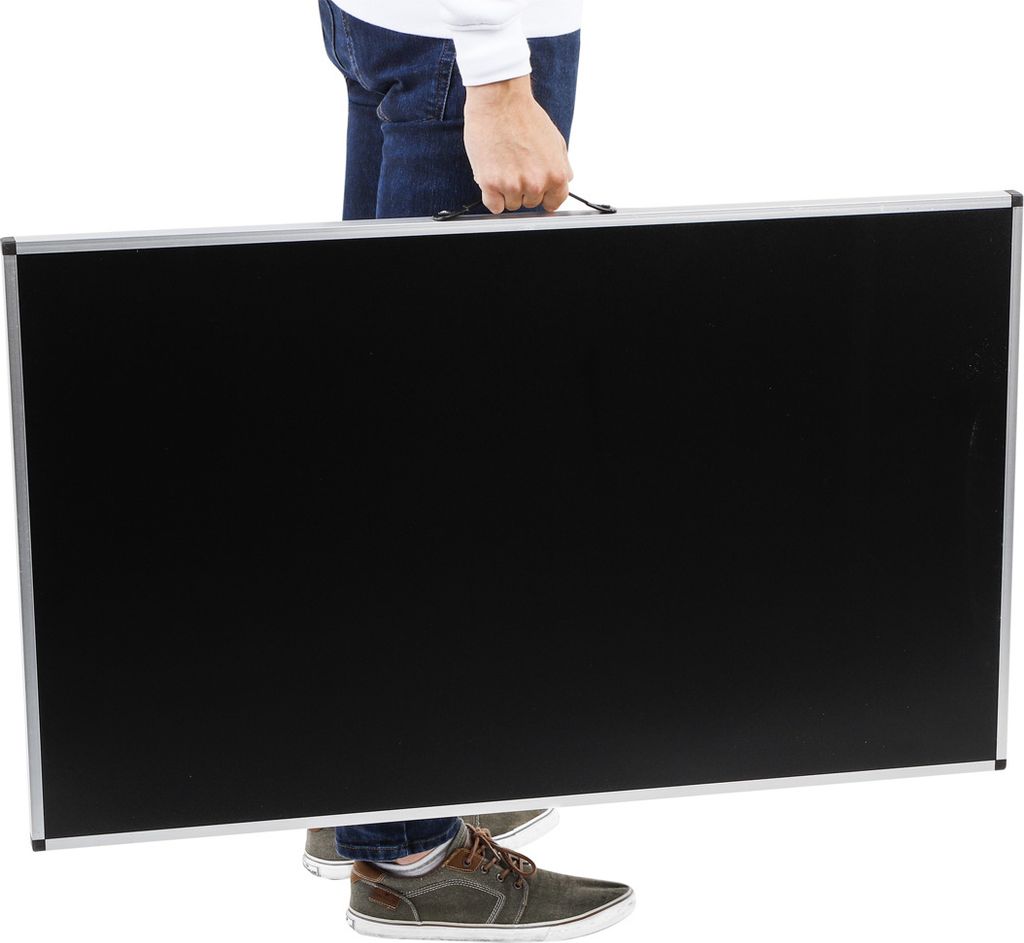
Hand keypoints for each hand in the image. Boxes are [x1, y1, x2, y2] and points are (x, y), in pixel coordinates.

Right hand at [463, 75, 573, 214]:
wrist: (500, 100)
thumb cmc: (524, 115)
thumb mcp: (555, 140)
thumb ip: (562, 165)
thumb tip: (565, 181)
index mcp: (556, 174)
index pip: (554, 202)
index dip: (544, 196)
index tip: (536, 192)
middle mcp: (536, 183)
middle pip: (530, 203)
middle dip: (523, 190)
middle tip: (515, 167)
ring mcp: (513, 185)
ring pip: (511, 204)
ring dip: (506, 191)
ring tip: (503, 166)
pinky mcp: (490, 184)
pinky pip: (493, 206)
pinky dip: (492, 196)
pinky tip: (492, 177)